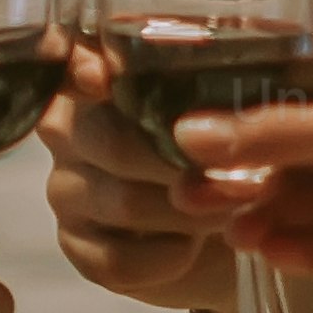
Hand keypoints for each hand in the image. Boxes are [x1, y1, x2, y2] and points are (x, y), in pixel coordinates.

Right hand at [37, 42, 239, 312]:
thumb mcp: (235, 101)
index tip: (102, 80)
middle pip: (113, 142)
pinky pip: (117, 259)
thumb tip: (243, 53)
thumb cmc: (233, 147)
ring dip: (190, 214)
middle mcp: (69, 130)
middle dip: (186, 164)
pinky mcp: (79, 248)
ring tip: (231, 212)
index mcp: (100, 77)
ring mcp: (67, 191)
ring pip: (122, 203)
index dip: (82, 68)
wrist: (237, 223)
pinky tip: (194, 248)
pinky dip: (170, 258)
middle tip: (245, 177)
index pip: (71, 63)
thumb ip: (223, 73)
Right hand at [165, 45, 312, 293]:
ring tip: (224, 227)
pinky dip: (306, 252)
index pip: (288, 96)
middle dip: (244, 174)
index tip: (184, 130)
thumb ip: (279, 135)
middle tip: (190, 190)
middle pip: (294, 158)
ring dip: (268, 215)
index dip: (237, 115)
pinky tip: (267, 252)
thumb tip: (196, 132)